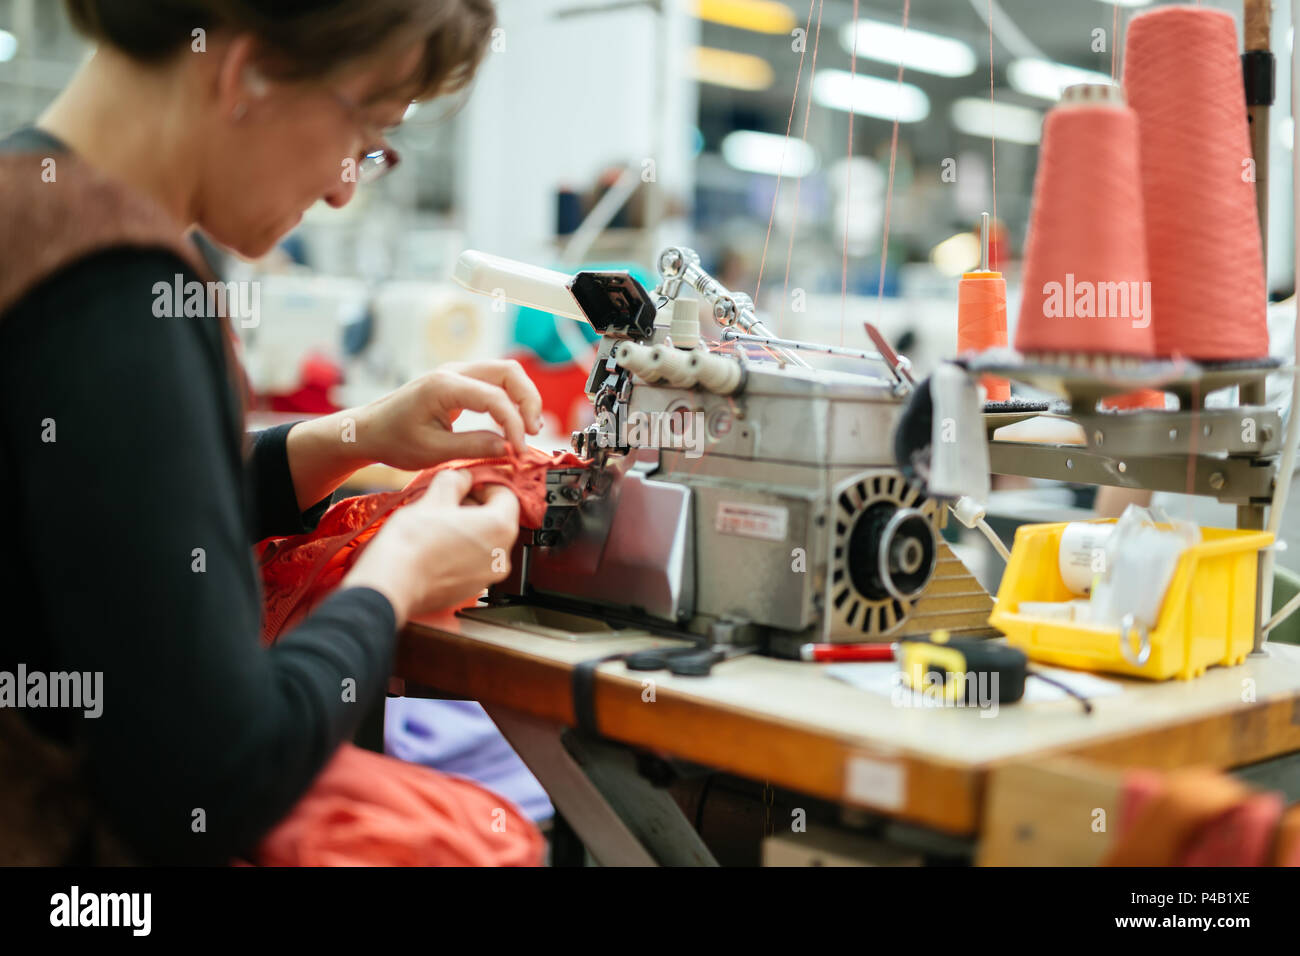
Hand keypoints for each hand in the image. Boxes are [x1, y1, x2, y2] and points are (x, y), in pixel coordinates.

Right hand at [341, 470, 520, 625]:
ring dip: (467, 528)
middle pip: (496, 519)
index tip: (464, 484)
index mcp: (500, 527)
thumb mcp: (434, 498)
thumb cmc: (414, 542)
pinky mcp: (473, 589)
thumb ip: (455, 481)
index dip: (483, 484)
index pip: (505, 494)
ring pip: (485, 541)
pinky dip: (461, 550)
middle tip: (445, 503)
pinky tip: (436, 546)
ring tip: (437, 525)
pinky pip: (473, 562)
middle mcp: (502, 554)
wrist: (393, 585)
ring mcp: (488, 575)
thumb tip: (463, 478)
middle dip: (474, 507)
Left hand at [354, 360, 543, 469]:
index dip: (514, 425)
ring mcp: (457, 373)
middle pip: (509, 372)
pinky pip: (495, 382)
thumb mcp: (433, 452)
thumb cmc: (393, 439)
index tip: (518, 450)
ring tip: (527, 429)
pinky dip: (510, 399)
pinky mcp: (460, 382)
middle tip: (532, 431)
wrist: (370, 430)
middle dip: (528, 400)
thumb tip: (508, 447)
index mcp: (443, 386)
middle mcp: (453, 372)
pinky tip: (512, 423)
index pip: (495, 398)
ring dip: (522, 398)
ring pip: (506, 373)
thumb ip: (473, 448)